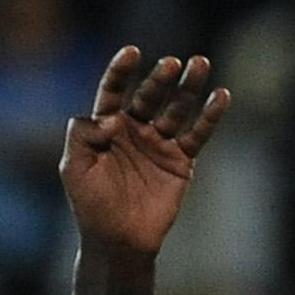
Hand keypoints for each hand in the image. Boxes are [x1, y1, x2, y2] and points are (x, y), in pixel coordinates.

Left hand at [60, 47, 229, 256]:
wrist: (118, 242)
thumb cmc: (91, 206)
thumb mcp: (74, 169)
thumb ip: (81, 136)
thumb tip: (106, 116)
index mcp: (107, 127)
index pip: (114, 91)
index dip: (121, 71)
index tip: (132, 53)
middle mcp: (134, 129)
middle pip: (148, 95)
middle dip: (159, 79)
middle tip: (171, 64)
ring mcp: (159, 143)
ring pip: (176, 108)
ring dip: (188, 86)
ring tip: (199, 64)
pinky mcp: (180, 160)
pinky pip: (198, 134)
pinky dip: (210, 116)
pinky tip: (220, 96)